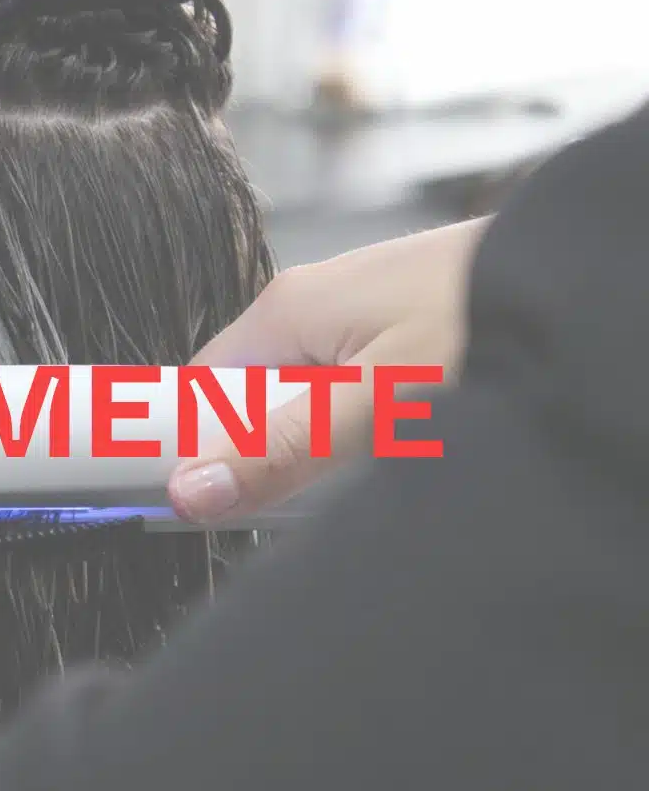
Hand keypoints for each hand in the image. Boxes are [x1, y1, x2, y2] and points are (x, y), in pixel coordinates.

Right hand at [167, 218, 486, 521]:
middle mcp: (314, 304)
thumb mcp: (380, 405)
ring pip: (302, 401)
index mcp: (287, 308)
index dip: (189, 448)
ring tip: (357, 485)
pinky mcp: (406, 330)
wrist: (603, 279)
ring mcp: (362, 315)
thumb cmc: (495, 322)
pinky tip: (397, 459)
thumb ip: (283, 452)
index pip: (198, 388)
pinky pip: (349, 394)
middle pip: (249, 398)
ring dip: (317, 452)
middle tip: (295, 511)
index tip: (196, 508)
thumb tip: (186, 492)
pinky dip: (360, 435)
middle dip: (262, 458)